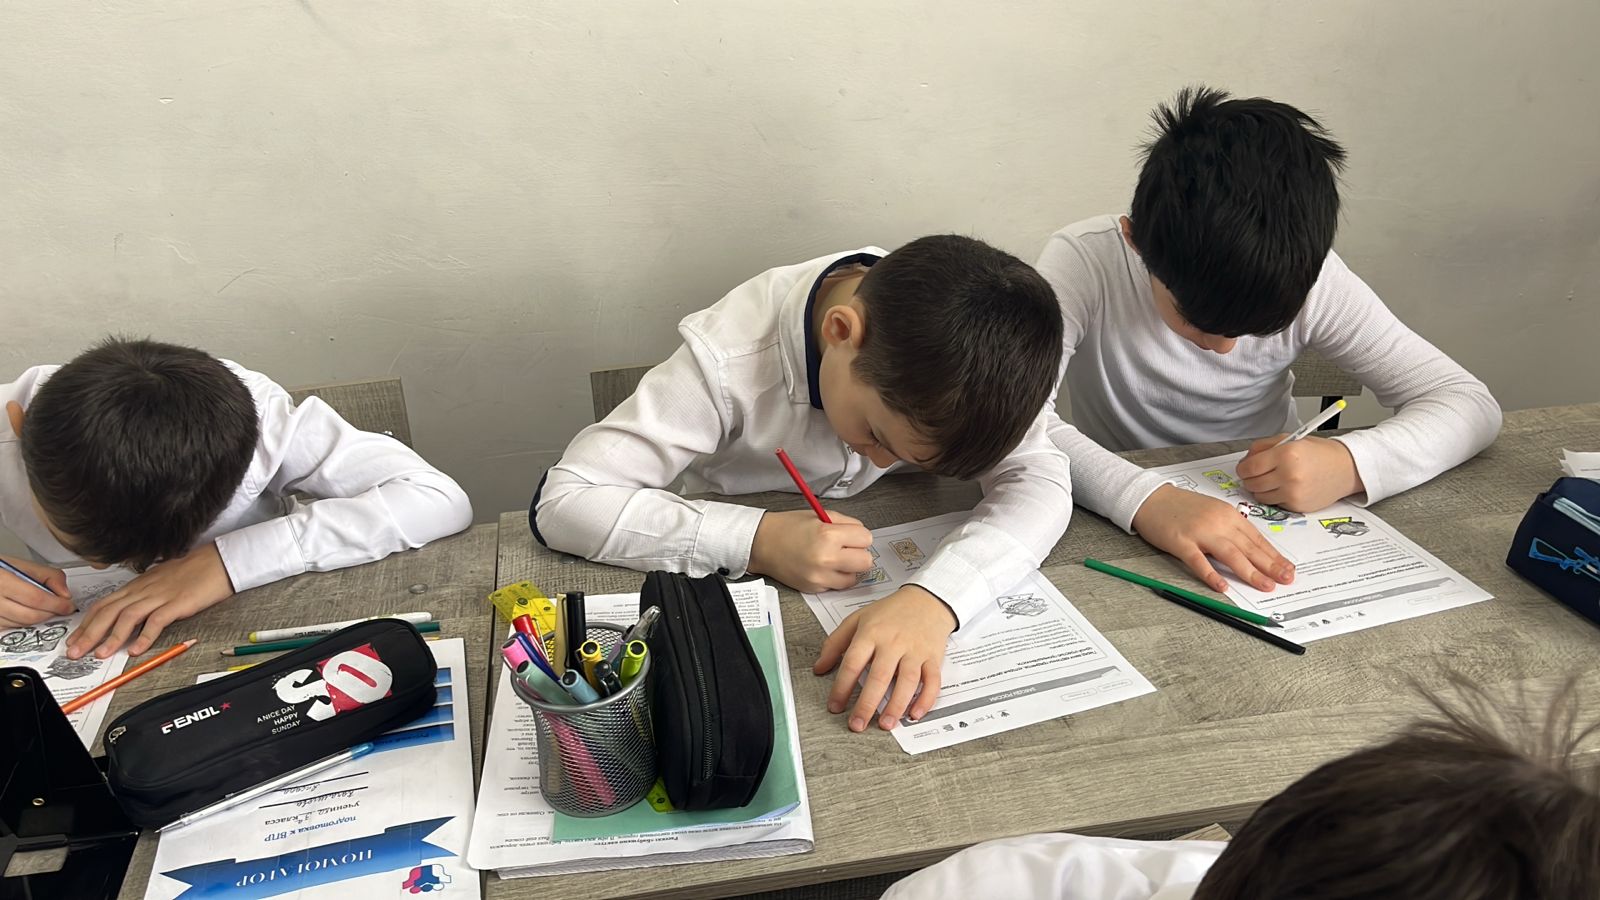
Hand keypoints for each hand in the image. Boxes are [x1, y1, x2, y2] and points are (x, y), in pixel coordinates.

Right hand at [0, 556, 72, 627]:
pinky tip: (26, 613)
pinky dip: (24, 624)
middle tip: (60, 609)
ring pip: (21, 625)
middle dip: (50, 614)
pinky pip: (11, 629)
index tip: (68, 605)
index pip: (36, 598)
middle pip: (30, 615)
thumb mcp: (23, 565)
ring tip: (42, 608)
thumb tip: (65, 594)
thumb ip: (48, 576)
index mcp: (2, 581)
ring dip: (37, 620)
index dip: (56, 604)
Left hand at [67, 543, 234, 658]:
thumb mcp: (161, 580)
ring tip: (101, 655)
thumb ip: (144, 593)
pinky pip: (156, 621)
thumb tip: (131, 609)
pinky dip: (144, 636)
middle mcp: (144, 590)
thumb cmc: (194, 570)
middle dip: (89, 633)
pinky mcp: (178, 603)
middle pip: (109, 611)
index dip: (87, 623)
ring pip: (127, 617)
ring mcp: (160, 595)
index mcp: (138, 585)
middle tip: (75, 652)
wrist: (219, 561)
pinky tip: (136, 649)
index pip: (104, 604)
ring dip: (111, 637)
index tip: (75, 639)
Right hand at [749, 509, 873, 591]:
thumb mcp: (820, 515)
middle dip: (859, 553)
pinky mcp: (815, 588)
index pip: (866, 539)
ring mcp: (820, 577)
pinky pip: (838, 585)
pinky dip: (835, 577)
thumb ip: (846, 524)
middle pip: (866, 562)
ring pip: (855, 577)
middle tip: (846, 548)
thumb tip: (864, 536)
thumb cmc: (789, 527)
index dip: (859, 535)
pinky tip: (823, 567)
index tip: (851, 535)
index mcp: (828, 535)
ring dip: (849, 568)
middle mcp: (826, 559)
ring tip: (834, 559)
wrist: (763, 544)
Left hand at [813, 585, 954, 731]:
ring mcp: (915, 651)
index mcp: (871, 633)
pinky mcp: (933, 658)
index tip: (835, 707)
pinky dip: (925, 699)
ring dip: (896, 705)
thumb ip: (835, 643)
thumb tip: (819, 669)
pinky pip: (932, 681)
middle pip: (879, 676)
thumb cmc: (890, 612)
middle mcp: (893, 643)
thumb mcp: (857, 619)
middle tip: (857, 725)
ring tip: (885, 725)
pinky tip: (915, 714)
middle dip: (867, 704)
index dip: (841, 687)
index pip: (852, 663)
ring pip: (907, 681)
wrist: (927, 600)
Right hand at [1132, 484, 1294, 592]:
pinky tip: (1222, 586)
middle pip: (1249, 547)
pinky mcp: (1181, 542)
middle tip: (1286, 579)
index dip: (1274, 556)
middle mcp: (1218, 522)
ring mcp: (1200, 532)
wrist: (1151, 498)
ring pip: (1231, 554)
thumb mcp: (1213, 512)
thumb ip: (1230, 529)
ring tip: (1265, 586)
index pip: (1257, 539)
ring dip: (1250, 572)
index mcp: (1228, 515)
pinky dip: (1211, 575)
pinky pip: (1199, 561)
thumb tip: (1251, 550)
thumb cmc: (1181, 507)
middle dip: (1270, 566)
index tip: (1288, 568)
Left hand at [1237, 435, 1363, 511]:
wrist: (1345, 468)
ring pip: (1260, 496)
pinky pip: (1274, 504)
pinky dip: (1275, 497)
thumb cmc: (1318, 453)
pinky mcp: (1298, 506)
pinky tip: (1286, 487)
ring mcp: (1294, 493)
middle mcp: (1289, 475)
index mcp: (1286, 454)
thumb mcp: (1289, 439)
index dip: (1242, 469)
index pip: (1249, 467)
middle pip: (1252, 484)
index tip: (1244, 468)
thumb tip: (1244, 462)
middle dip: (1250, 479)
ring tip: (1273, 479)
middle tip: (1257, 474)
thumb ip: (1262, 447)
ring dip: (1261, 489)